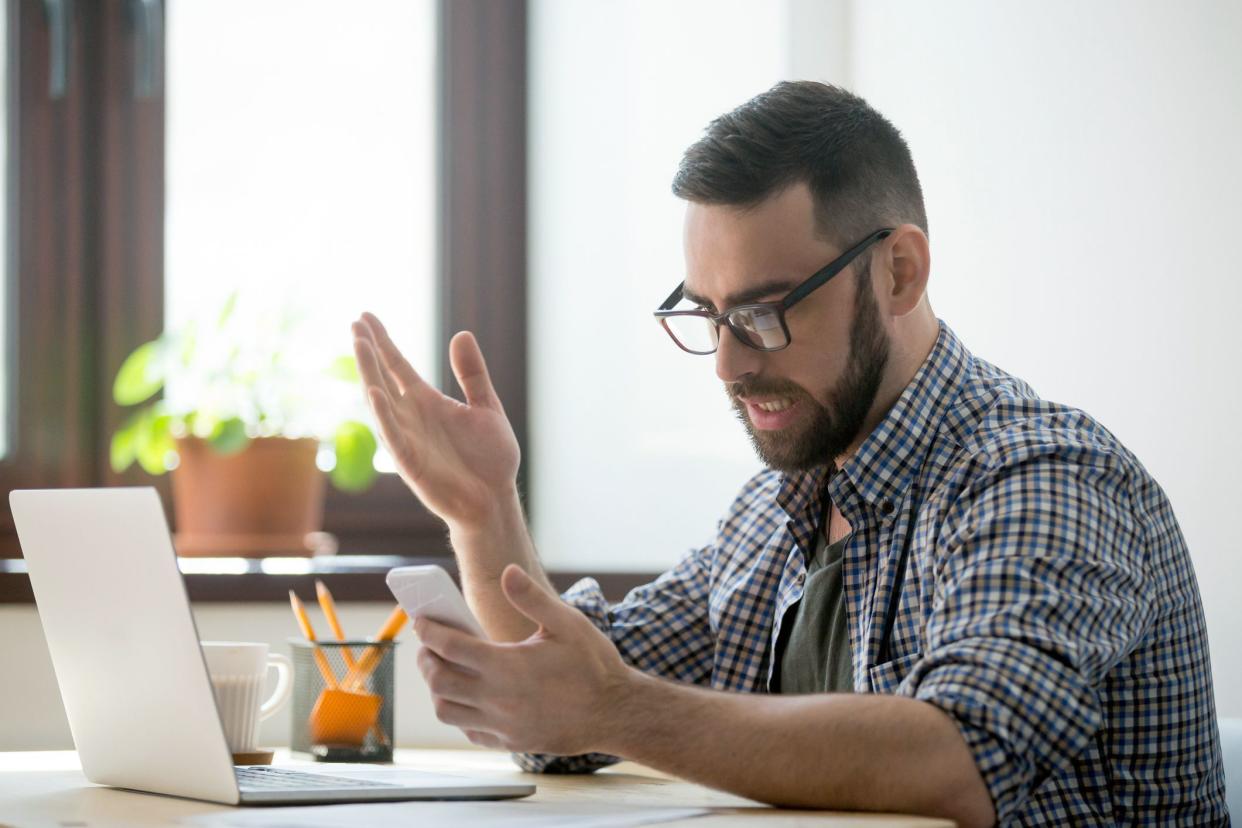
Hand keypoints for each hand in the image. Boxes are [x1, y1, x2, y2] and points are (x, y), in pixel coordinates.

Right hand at [351, 313, 519, 527]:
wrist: (495, 500)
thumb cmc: (489, 459)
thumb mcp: (486, 407)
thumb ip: (472, 374)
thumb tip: (462, 334)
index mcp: (427, 403)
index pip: (397, 366)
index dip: (382, 342)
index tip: (365, 317)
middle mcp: (411, 417)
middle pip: (382, 378)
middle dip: (369, 352)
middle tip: (355, 324)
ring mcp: (408, 439)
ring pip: (381, 402)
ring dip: (369, 374)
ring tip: (360, 345)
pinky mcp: (411, 463)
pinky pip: (393, 436)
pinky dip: (383, 415)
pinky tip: (374, 392)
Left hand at [414, 565, 632, 755]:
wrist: (615, 713)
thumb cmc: (594, 665)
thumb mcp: (567, 623)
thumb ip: (532, 598)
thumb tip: (508, 571)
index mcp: (507, 666)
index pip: (451, 647)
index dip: (430, 631)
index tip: (422, 620)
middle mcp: (498, 699)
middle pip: (438, 680)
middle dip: (425, 659)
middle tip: (427, 645)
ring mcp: (502, 725)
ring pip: (447, 710)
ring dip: (437, 689)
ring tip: (443, 670)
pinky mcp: (509, 742)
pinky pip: (468, 730)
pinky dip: (459, 712)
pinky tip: (468, 695)